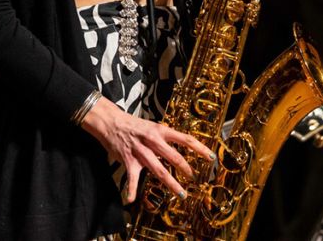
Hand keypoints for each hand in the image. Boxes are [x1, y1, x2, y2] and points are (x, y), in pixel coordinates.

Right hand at [81, 96, 214, 202]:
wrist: (112, 122)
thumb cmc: (134, 125)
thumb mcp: (153, 127)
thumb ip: (166, 138)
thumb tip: (180, 147)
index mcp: (161, 131)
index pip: (186, 139)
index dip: (200, 148)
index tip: (211, 157)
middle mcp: (153, 141)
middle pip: (174, 157)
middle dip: (186, 169)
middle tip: (195, 178)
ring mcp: (141, 152)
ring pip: (159, 170)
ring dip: (171, 183)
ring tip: (181, 193)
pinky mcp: (129, 161)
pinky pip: (131, 179)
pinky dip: (131, 191)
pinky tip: (131, 200)